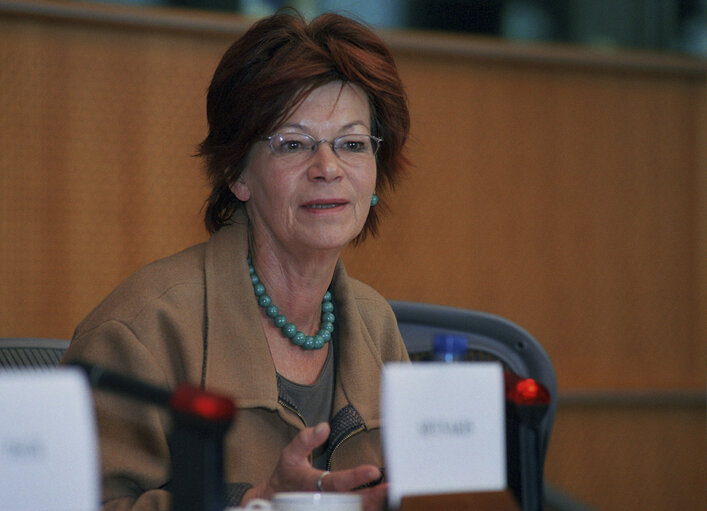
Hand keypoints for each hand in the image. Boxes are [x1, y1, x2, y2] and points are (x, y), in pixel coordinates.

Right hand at [242, 422, 386, 510]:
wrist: (274, 501)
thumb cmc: (287, 476)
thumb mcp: (290, 454)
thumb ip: (305, 440)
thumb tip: (324, 427)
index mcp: (311, 485)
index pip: (335, 482)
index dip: (355, 477)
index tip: (374, 471)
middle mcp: (321, 502)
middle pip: (350, 503)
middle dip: (372, 497)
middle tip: (391, 488)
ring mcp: (326, 510)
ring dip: (372, 505)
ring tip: (389, 494)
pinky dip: (366, 509)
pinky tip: (379, 502)